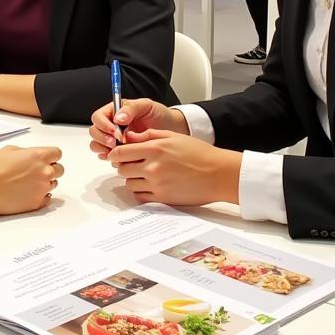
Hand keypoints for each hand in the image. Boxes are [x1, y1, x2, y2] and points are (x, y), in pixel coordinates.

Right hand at [0, 145, 63, 214]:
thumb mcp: (11, 150)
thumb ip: (28, 152)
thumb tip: (33, 157)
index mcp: (39, 156)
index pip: (57, 153)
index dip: (51, 156)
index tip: (46, 158)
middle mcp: (45, 172)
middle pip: (59, 169)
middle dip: (51, 169)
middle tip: (37, 171)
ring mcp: (42, 188)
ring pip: (53, 184)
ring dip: (45, 182)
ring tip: (28, 182)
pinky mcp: (37, 202)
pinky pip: (47, 198)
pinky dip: (40, 195)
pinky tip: (28, 192)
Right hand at [89, 98, 186, 154]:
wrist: (171, 130)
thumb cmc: (159, 115)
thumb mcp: (146, 106)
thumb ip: (131, 109)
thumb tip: (117, 118)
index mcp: (114, 111)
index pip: (98, 117)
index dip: (103, 125)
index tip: (115, 131)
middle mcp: (111, 125)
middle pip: (95, 132)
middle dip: (102, 138)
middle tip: (114, 144)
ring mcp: (114, 139)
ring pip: (97, 145)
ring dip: (102, 149)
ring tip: (115, 153)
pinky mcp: (119, 152)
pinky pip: (107, 156)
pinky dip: (109, 158)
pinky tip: (118, 159)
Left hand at [107, 130, 240, 206]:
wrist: (219, 174)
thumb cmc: (199, 153)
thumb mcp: (173, 136)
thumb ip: (148, 135)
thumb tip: (129, 137)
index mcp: (154, 148)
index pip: (121, 152)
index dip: (116, 152)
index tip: (118, 153)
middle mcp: (152, 167)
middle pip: (122, 169)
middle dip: (124, 165)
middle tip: (133, 163)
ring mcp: (157, 184)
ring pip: (129, 183)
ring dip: (133, 178)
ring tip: (145, 174)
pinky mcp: (162, 198)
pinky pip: (140, 196)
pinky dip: (141, 191)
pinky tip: (150, 184)